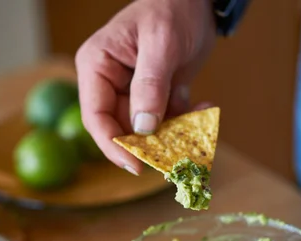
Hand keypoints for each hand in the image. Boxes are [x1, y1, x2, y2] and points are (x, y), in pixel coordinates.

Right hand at [75, 0, 215, 174]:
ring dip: (172, 134)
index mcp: (97, 66)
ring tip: (197, 122)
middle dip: (148, 143)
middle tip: (176, 152)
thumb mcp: (161, 44)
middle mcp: (110, 82)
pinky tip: (204, 106)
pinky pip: (167, 121)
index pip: (96, 115)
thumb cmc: (172, 8)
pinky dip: (186, 122)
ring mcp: (133, 92)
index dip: (112, 145)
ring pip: (146, 131)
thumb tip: (142, 128)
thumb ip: (150, 85)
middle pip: (120, 128)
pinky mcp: (156, 97)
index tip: (136, 165)